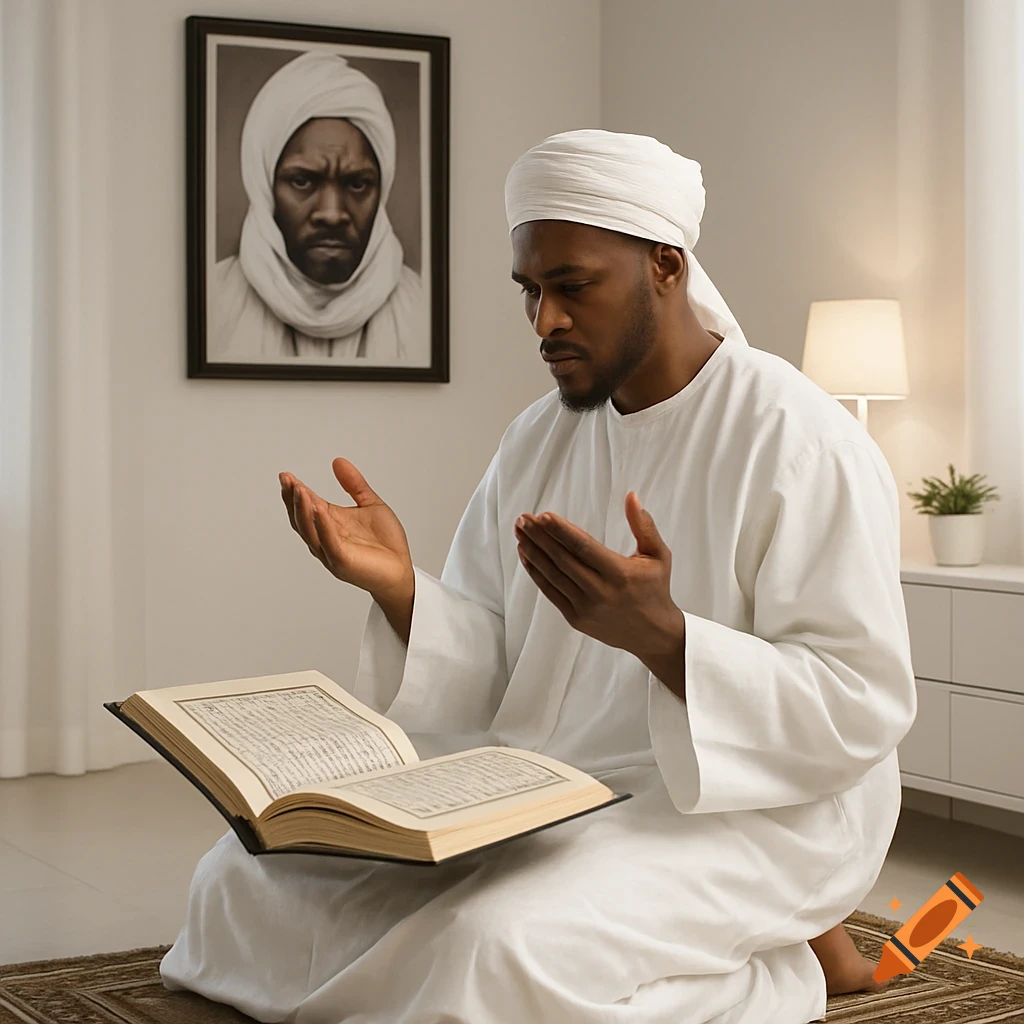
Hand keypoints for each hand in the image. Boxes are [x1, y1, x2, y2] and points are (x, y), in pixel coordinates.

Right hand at [279, 459, 414, 626]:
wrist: (402, 570)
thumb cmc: (386, 544)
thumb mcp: (370, 504)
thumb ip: (354, 484)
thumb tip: (337, 461)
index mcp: (330, 524)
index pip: (307, 505)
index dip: (295, 491)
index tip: (286, 475)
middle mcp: (326, 539)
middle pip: (301, 519)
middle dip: (292, 499)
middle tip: (287, 480)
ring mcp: (332, 552)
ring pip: (310, 531)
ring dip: (303, 511)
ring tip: (299, 491)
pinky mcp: (343, 562)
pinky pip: (329, 543)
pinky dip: (322, 526)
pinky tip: (319, 510)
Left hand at [514, 492, 685, 694]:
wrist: (653, 634)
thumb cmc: (655, 589)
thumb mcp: (658, 555)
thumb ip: (644, 525)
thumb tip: (632, 496)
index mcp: (620, 574)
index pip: (583, 547)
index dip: (561, 530)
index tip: (543, 515)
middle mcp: (601, 591)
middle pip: (562, 559)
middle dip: (539, 537)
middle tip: (523, 519)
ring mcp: (586, 607)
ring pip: (553, 575)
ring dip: (533, 552)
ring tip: (520, 532)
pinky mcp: (576, 618)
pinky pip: (550, 592)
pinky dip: (536, 572)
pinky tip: (526, 555)